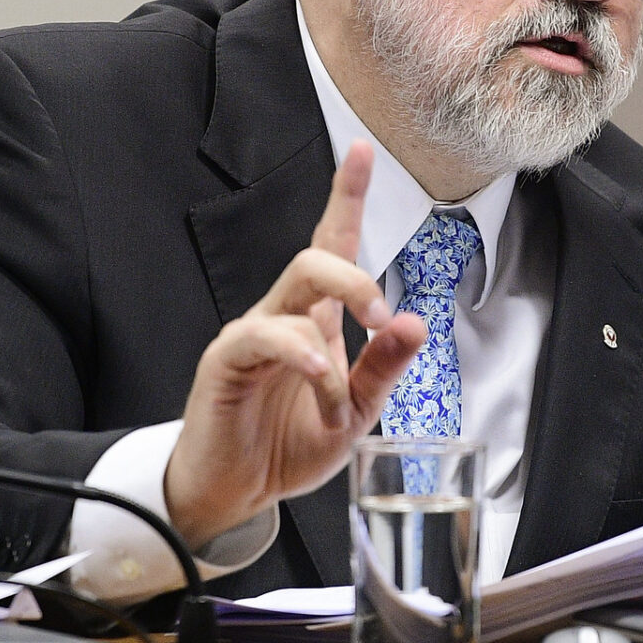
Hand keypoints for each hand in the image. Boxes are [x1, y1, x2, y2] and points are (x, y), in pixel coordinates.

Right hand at [165, 141, 425, 549]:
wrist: (237, 491)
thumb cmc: (289, 444)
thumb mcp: (356, 412)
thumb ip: (383, 368)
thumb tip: (416, 322)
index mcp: (316, 319)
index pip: (332, 245)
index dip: (346, 196)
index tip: (362, 150)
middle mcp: (283, 315)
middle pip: (315, 259)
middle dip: (356, 279)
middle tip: (381, 319)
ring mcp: (252, 334)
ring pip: (295, 298)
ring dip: (331, 356)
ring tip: (339, 407)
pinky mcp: (226, 360)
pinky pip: (264, 338)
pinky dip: (299, 358)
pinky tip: (315, 379)